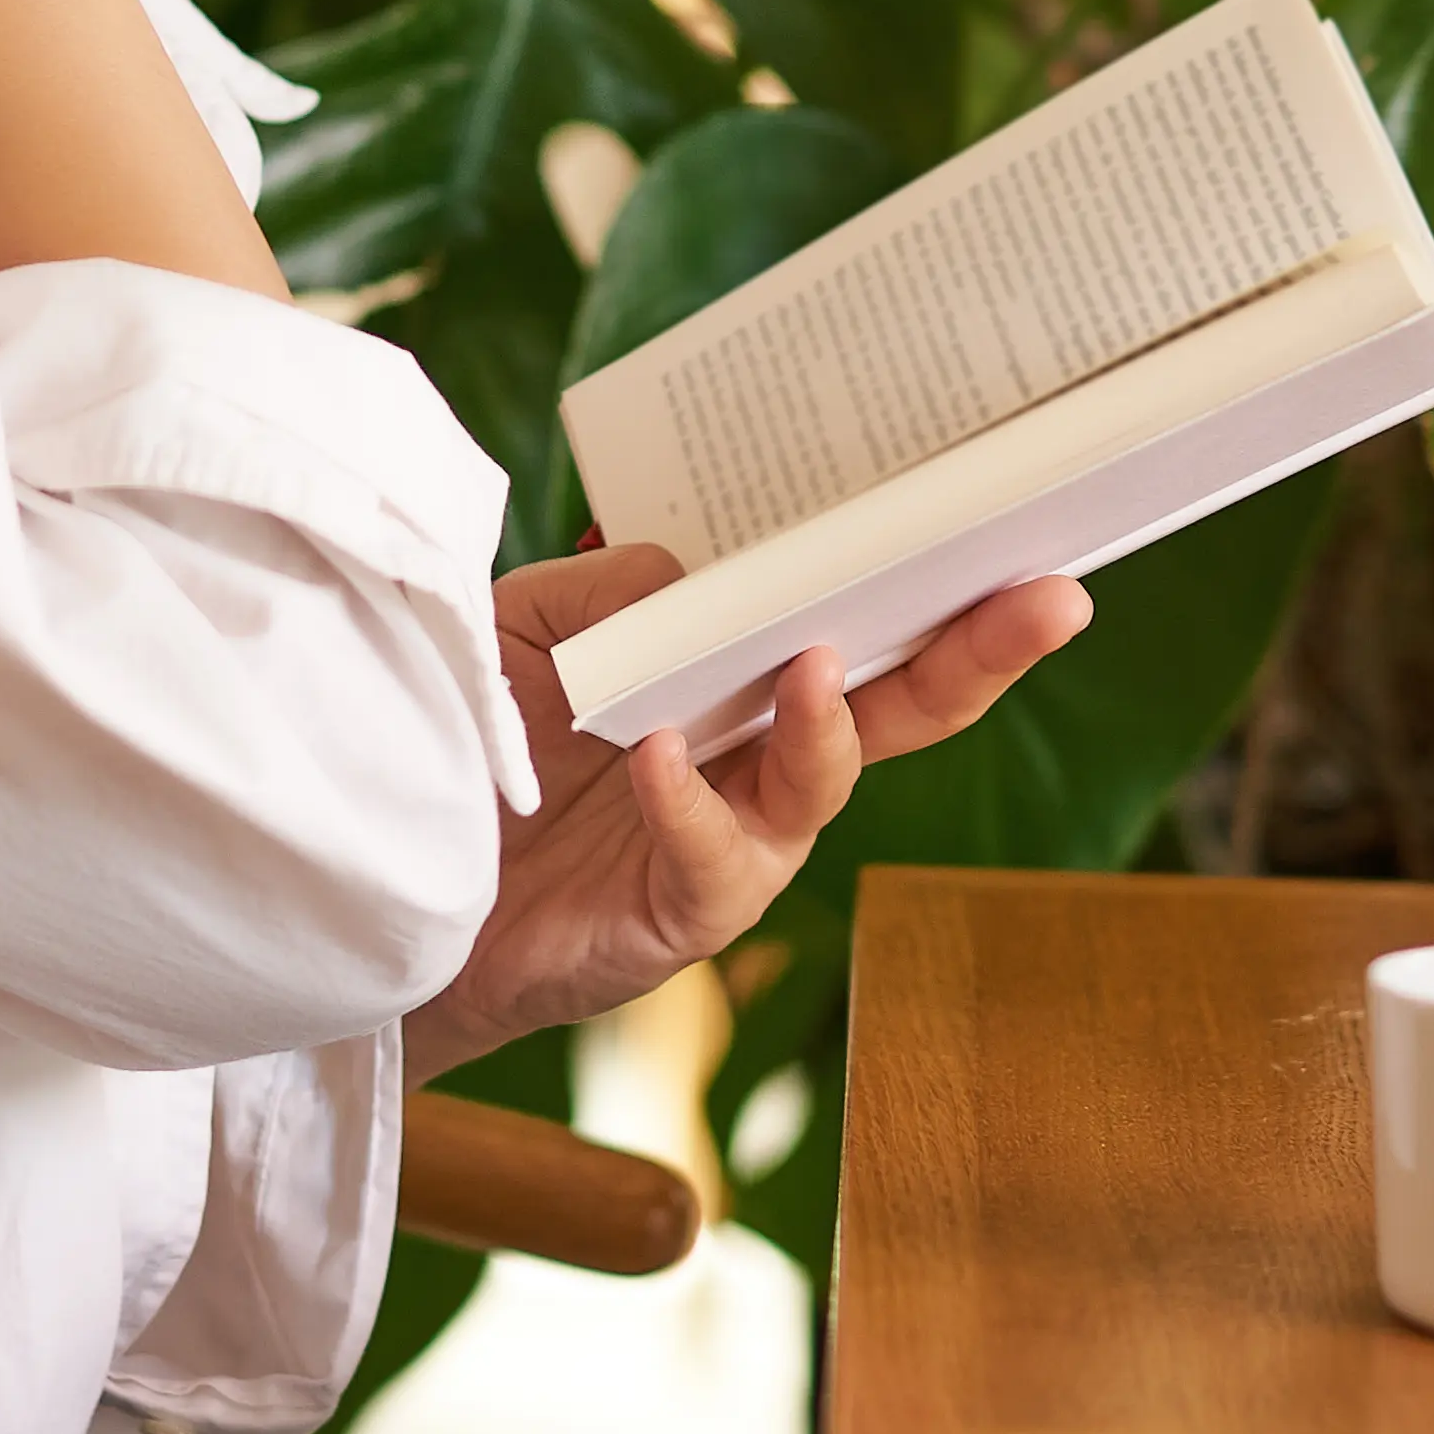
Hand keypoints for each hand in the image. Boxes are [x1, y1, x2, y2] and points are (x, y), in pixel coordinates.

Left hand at [399, 553, 1093, 1082]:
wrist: (380, 875)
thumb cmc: (465, 743)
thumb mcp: (525, 629)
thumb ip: (607, 594)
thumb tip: (689, 575)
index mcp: (739, 678)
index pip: (857, 621)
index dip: (932, 576)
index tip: (1007, 516)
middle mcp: (756, 758)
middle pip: (897, 703)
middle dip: (979, 651)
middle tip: (1053, 595)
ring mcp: (730, 841)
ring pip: (822, 786)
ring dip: (829, 723)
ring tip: (816, 663)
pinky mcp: (676, 917)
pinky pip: (714, 862)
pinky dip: (691, 805)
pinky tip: (658, 758)